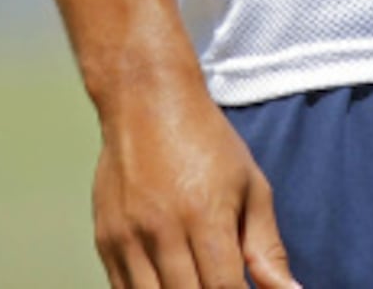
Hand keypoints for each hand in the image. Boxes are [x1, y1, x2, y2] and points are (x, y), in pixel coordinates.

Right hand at [92, 58, 298, 288]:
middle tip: (220, 281)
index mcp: (206, 215)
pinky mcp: (106, 242)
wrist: (147, 100)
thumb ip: (267, 248)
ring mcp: (129, 238)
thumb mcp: (250, 186)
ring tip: (196, 279)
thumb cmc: (207, 142)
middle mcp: (164, 230)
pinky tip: (169, 282)